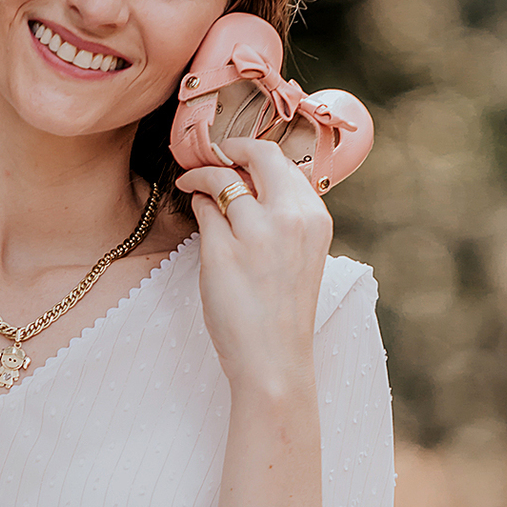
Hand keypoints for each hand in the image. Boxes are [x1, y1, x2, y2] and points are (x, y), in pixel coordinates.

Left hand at [177, 137, 333, 394]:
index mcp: (315, 219)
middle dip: (230, 146)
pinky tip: (192, 206)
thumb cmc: (283, 313)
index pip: (285, 163)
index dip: (257, 152)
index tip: (239, 153)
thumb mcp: (301, 255)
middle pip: (258, 155)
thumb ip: (287, 218)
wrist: (274, 360)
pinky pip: (202, 209)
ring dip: (202, 174)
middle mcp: (289, 218)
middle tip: (212, 151)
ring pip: (222, 179)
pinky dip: (194, 202)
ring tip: (191, 181)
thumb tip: (252, 182)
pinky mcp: (221, 252)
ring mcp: (255, 234)